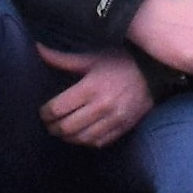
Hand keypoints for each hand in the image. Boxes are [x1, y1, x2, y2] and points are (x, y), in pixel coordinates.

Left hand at [34, 44, 154, 148]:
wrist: (153, 71)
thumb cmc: (119, 62)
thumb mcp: (91, 58)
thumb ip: (63, 59)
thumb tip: (38, 49)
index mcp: (90, 88)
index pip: (58, 109)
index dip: (45, 113)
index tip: (43, 112)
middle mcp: (102, 106)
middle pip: (67, 127)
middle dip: (53, 128)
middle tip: (48, 124)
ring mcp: (114, 119)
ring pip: (81, 138)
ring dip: (67, 137)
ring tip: (61, 131)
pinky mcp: (124, 127)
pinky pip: (99, 142)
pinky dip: (86, 142)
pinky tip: (80, 135)